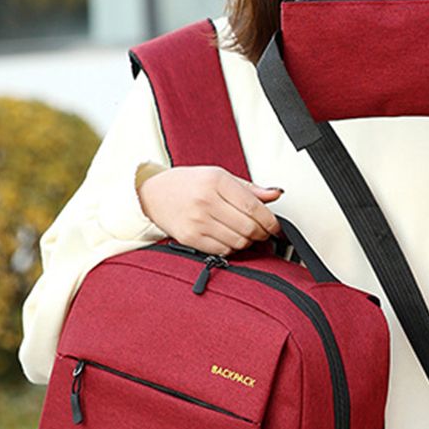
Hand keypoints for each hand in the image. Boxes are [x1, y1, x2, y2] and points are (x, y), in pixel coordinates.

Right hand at [137, 165, 282, 254]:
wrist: (154, 194)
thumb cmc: (188, 184)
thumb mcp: (219, 177)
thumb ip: (250, 188)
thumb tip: (275, 194)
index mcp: (216, 181)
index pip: (253, 207)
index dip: (269, 221)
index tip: (274, 226)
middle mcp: (206, 200)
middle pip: (248, 227)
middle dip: (261, 233)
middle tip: (261, 231)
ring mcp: (197, 221)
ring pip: (238, 242)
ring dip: (247, 242)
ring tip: (244, 234)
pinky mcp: (190, 238)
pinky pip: (223, 251)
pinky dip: (231, 248)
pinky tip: (228, 238)